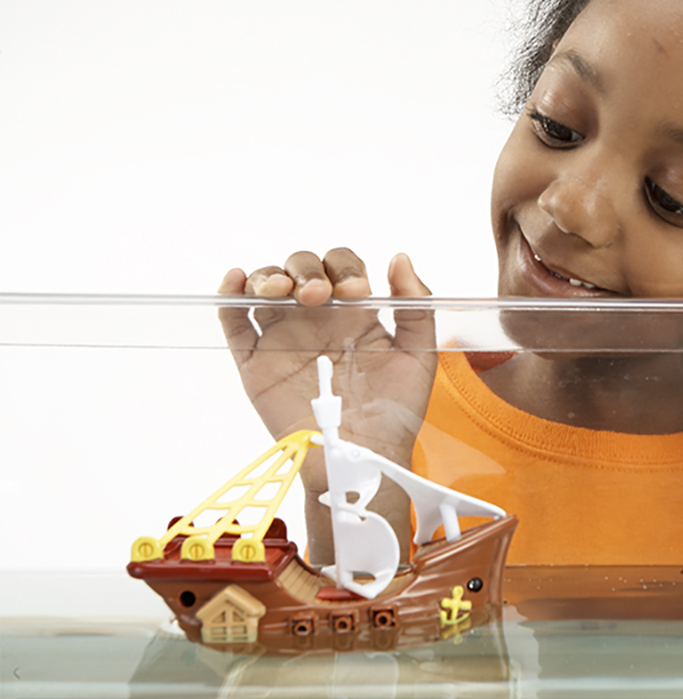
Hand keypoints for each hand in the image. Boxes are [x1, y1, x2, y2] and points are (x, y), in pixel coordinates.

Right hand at [218, 248, 435, 562]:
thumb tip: (399, 258)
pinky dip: (228, 295)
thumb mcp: (418, 356)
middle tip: (321, 295)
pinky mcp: (256, 363)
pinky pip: (233, 321)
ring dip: (269, 276)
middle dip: (308, 270)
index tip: (358, 292)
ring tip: (284, 291)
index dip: (345, 268)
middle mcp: (316, 320)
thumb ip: (416, 305)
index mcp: (353, 314)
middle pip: (300, 269)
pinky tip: (236, 279)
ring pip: (264, 287)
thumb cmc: (396, 413)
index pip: (341, 267)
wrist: (365, 459)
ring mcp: (283, 338)